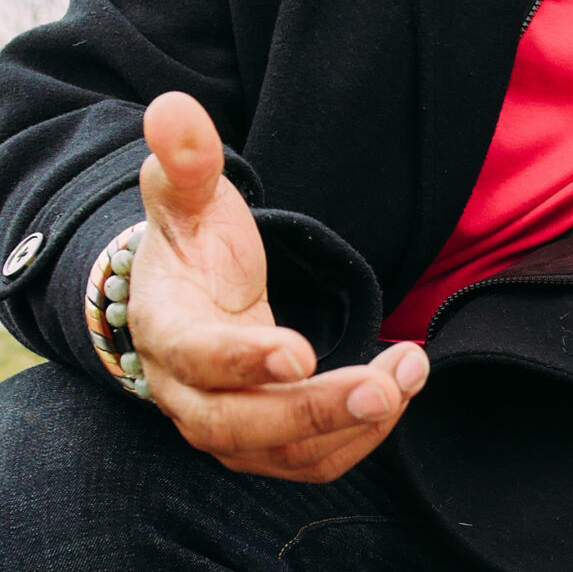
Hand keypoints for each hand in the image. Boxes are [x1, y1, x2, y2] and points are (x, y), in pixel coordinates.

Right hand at [126, 92, 427, 480]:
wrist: (184, 302)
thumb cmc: (192, 246)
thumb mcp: (187, 197)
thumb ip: (186, 160)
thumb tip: (174, 110)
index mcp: (164, 330)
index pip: (195, 356)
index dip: (242, 360)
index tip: (300, 352)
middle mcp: (184, 395)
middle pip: (239, 426)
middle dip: (314, 414)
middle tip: (383, 389)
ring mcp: (224, 429)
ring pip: (285, 454)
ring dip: (353, 424)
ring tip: (408, 372)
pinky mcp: (263, 448)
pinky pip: (313, 461)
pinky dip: (361, 436)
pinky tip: (402, 388)